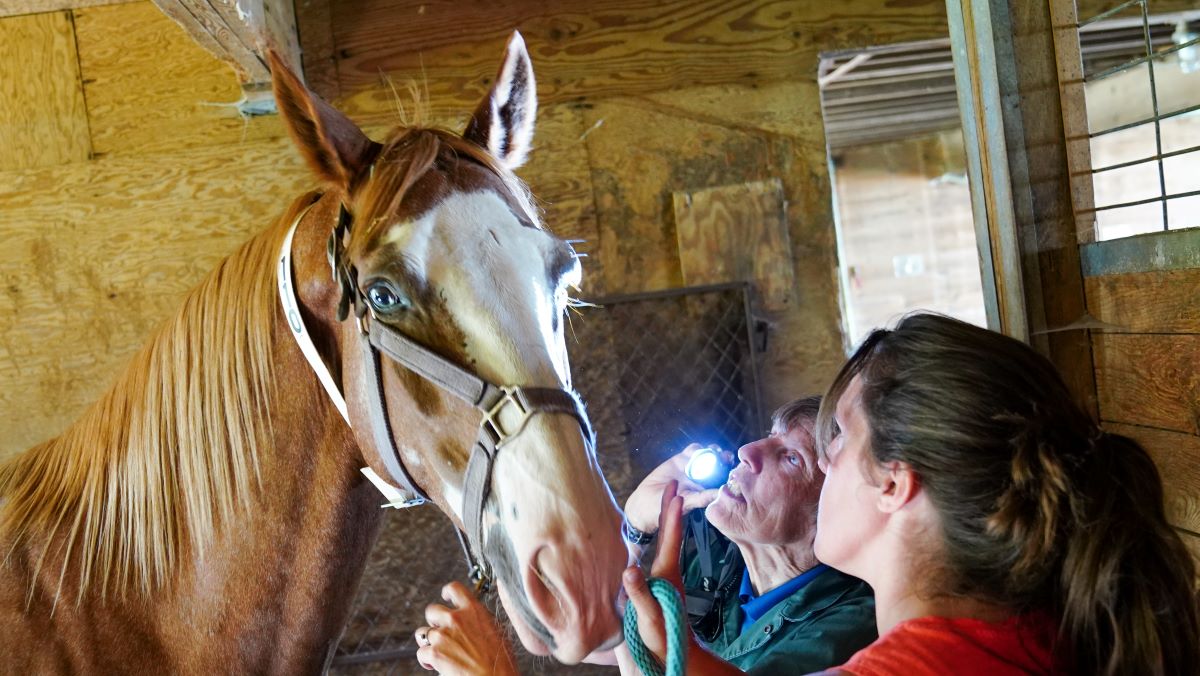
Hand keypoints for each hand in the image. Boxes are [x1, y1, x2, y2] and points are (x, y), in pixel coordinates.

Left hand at [414, 581, 518, 674]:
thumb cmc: (500, 661)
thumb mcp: (498, 631)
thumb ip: (481, 620)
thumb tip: (475, 620)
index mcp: (473, 610)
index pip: (454, 588)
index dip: (446, 592)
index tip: (445, 597)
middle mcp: (456, 619)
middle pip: (432, 610)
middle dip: (434, 621)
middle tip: (440, 631)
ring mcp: (443, 635)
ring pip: (423, 632)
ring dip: (428, 641)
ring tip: (437, 651)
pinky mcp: (434, 653)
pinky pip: (421, 652)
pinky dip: (426, 660)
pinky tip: (434, 665)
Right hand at [623, 482, 742, 675]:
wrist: (673, 654)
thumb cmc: (662, 636)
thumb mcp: (648, 617)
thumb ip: (639, 594)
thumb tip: (629, 570)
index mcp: (665, 574)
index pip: (670, 539)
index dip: (671, 516)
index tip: (676, 493)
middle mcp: (668, 570)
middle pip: (671, 533)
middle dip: (671, 508)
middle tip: (673, 483)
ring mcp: (666, 576)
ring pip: (668, 541)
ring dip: (668, 519)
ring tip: (669, 499)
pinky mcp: (661, 583)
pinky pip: (663, 551)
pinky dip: (663, 535)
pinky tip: (659, 531)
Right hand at [624, 444, 729, 532]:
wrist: (646, 502)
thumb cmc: (667, 508)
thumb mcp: (687, 503)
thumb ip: (702, 497)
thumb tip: (720, 493)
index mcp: (707, 489)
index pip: (723, 478)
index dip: (730, 472)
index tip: (734, 469)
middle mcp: (702, 478)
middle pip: (718, 464)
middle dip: (724, 459)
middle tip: (726, 457)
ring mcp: (692, 468)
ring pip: (707, 455)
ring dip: (713, 451)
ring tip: (714, 451)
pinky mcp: (680, 459)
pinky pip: (692, 450)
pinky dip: (697, 448)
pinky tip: (697, 450)